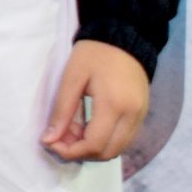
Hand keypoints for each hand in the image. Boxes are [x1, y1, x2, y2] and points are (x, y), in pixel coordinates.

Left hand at [41, 40, 149, 161]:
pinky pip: (123, 138)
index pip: (94, 145)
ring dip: (92, 147)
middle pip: (108, 152)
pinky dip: (104, 139)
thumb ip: (61, 111)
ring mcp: (141, 116)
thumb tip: (49, 139)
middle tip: (60, 136)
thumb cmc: (94, 54)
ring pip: (117, 148)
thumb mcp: (71, 78)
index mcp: (114, 105)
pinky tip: (87, 125)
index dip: (70, 151)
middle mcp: (133, 116)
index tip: (50, 143)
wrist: (124, 38)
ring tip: (72, 128)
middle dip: (81, 151)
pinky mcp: (142, 114)